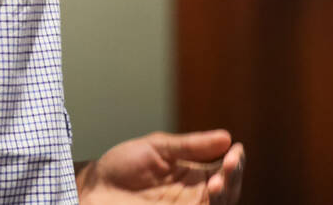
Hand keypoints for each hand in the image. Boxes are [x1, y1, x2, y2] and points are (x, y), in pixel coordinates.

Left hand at [76, 130, 244, 203]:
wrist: (95, 187)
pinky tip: (209, 194)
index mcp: (194, 173)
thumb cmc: (123, 165)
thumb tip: (226, 138)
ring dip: (223, 194)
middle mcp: (195, 194)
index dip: (235, 161)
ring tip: (217, 182)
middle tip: (229, 165)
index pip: (224, 169)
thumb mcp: (157, 147)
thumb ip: (190, 146)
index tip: (236, 150)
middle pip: (227, 190)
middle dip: (232, 178)